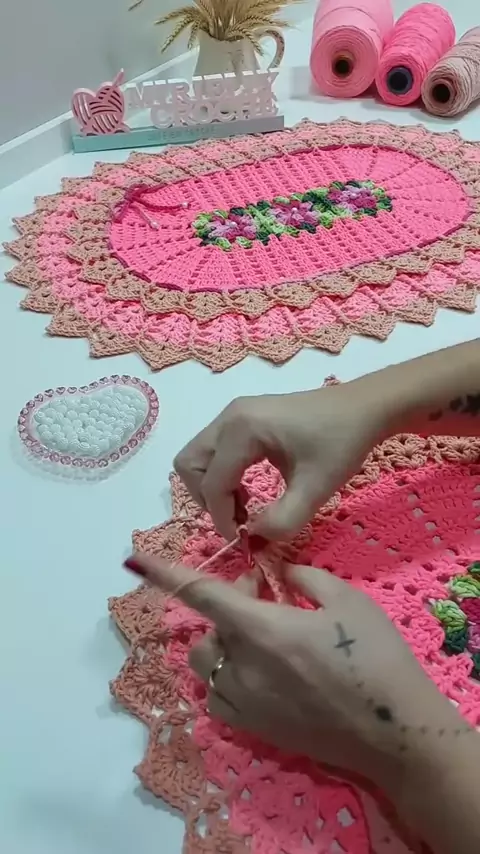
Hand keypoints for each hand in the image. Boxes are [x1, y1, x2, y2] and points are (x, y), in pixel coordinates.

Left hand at [124, 555, 462, 791]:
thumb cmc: (375, 659)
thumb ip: (306, 579)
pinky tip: (258, 671)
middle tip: (269, 595)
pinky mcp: (254, 728)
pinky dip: (227, 676)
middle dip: (231, 606)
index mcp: (262, 629)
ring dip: (224, 641)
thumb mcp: (347, 601)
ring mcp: (245, 702)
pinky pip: (218, 696)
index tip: (135, 560)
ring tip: (262, 636)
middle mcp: (242, 667)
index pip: (203, 595)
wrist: (393, 732)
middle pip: (209, 629)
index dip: (167, 574)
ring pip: (208, 663)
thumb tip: (281, 574)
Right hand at [174, 384, 383, 541]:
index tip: (243, 540)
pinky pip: (215, 451)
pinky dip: (223, 475)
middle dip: (206, 499)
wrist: (365, 408)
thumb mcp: (316, 488)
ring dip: (213, 487)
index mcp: (242, 428)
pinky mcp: (244, 418)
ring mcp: (234, 414)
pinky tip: (250, 490)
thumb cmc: (342, 443)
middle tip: (237, 519)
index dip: (221, 517)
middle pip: (190, 465)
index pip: (212, 482)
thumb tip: (254, 538)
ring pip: (199, 458)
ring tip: (245, 507)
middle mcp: (230, 417)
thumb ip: (283, 521)